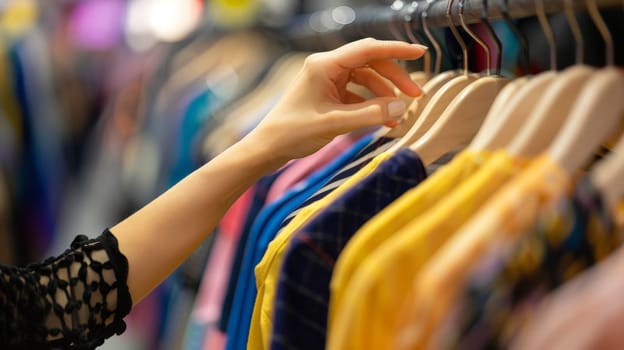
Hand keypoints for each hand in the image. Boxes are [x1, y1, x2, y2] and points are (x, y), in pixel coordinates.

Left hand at [243, 38, 426, 161]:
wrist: (268, 147)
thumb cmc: (293, 132)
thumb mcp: (335, 123)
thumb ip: (370, 114)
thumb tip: (401, 107)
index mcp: (325, 65)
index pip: (368, 49)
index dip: (397, 49)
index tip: (420, 52)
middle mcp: (326, 67)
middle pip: (370, 64)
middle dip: (394, 79)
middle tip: (416, 96)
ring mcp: (327, 81)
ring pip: (366, 80)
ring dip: (384, 95)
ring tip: (399, 116)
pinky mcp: (328, 95)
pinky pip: (357, 94)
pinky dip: (371, 106)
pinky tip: (384, 121)